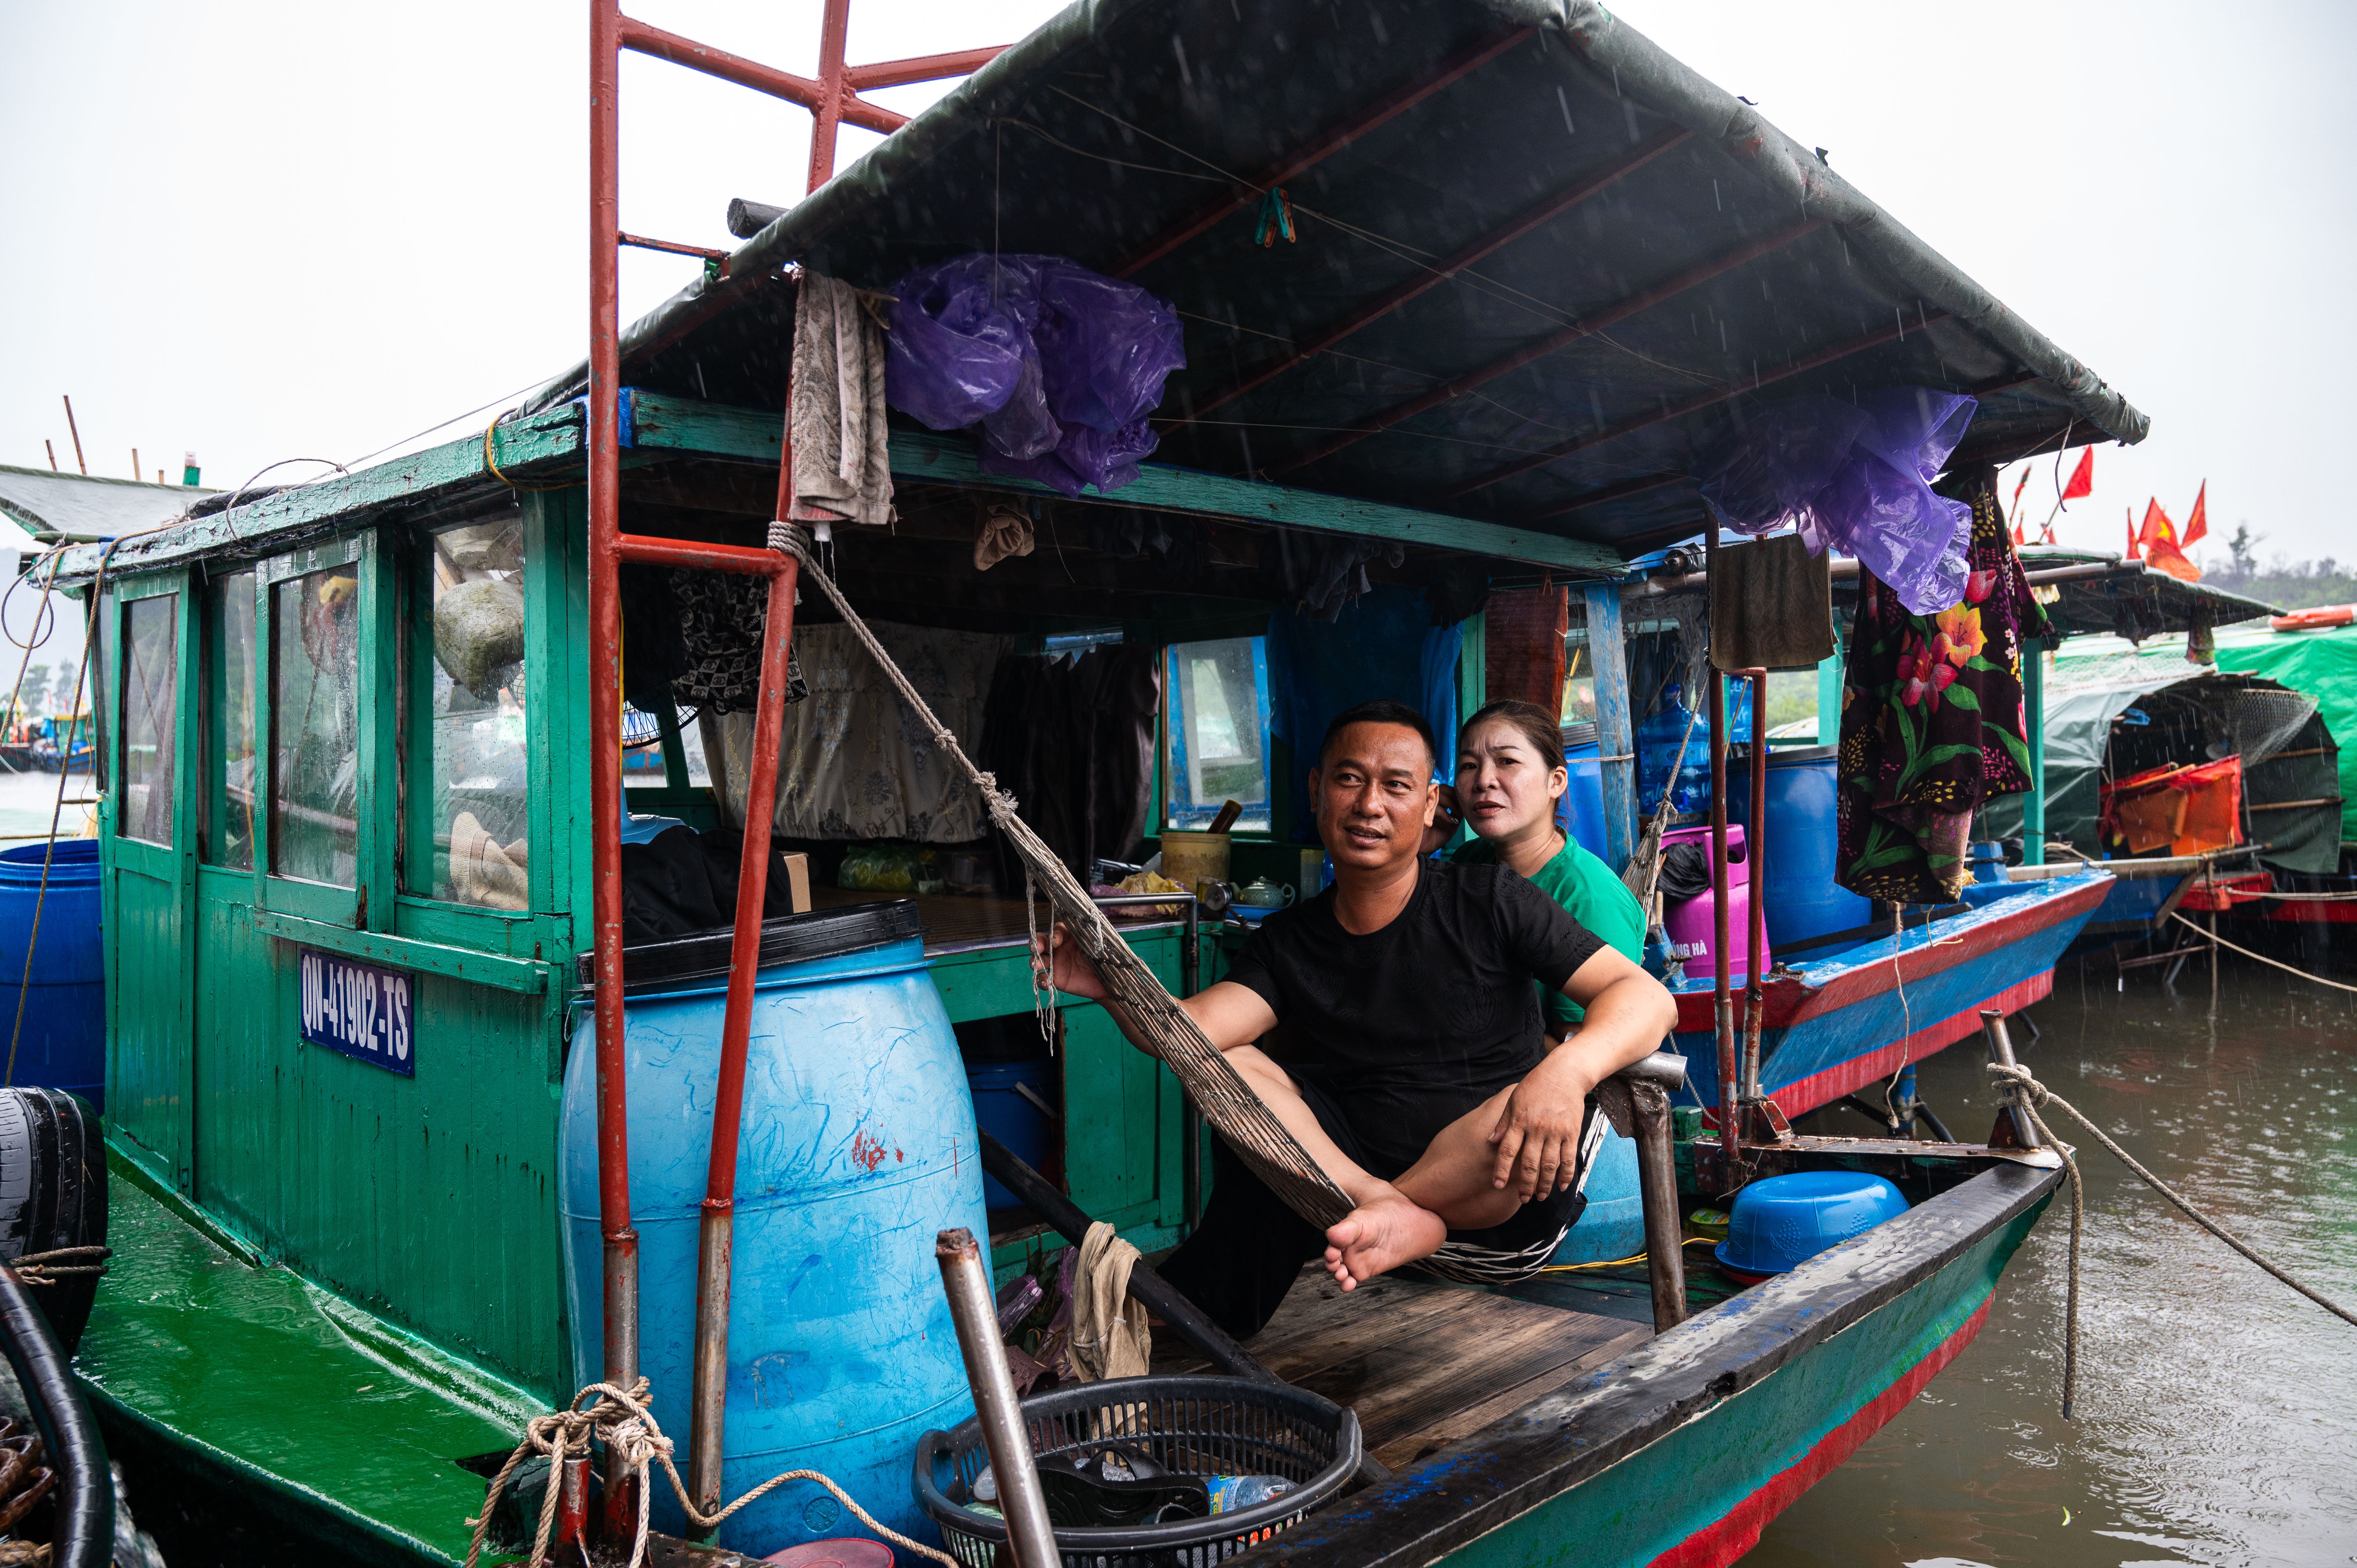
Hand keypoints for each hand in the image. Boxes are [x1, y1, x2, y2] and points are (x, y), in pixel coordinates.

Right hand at [1031, 922, 1110, 1000]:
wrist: (1107, 983)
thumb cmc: (1104, 961)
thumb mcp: (1100, 946)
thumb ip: (1092, 937)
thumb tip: (1089, 926)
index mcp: (1070, 937)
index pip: (1057, 930)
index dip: (1054, 934)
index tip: (1056, 941)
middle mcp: (1060, 948)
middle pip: (1042, 941)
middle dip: (1036, 943)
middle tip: (1037, 949)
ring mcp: (1055, 963)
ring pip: (1038, 959)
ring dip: (1034, 961)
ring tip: (1037, 965)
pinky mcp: (1055, 979)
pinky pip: (1042, 978)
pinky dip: (1040, 980)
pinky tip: (1045, 982)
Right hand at [1419, 784, 1462, 857]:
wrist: (1425, 849)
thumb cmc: (1436, 836)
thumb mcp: (1452, 823)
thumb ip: (1457, 812)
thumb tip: (1465, 804)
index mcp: (1436, 802)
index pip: (1446, 789)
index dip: (1456, 795)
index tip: (1463, 807)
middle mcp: (1429, 801)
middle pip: (1443, 788)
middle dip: (1454, 797)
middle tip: (1460, 811)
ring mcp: (1423, 805)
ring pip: (1439, 794)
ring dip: (1451, 804)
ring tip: (1456, 816)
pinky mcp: (1420, 813)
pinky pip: (1435, 807)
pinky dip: (1445, 813)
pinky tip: (1451, 822)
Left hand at [1487, 1053, 1594, 1200]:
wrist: (1564, 1074)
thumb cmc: (1535, 1086)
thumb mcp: (1513, 1100)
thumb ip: (1503, 1123)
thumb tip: (1491, 1141)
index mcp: (1519, 1121)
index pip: (1507, 1150)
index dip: (1501, 1170)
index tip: (1497, 1185)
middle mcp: (1537, 1129)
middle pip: (1529, 1163)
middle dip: (1525, 1184)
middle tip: (1522, 1199)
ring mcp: (1556, 1132)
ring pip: (1550, 1165)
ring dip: (1545, 1184)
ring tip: (1540, 1196)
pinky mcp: (1572, 1133)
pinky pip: (1569, 1158)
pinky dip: (1566, 1175)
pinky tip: (1561, 1186)